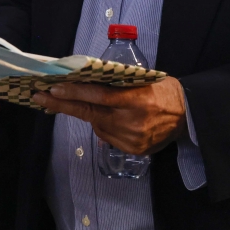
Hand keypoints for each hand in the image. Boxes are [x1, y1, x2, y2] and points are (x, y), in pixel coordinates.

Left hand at [30, 78, 185, 154]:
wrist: (188, 115)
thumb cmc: (163, 90)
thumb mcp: (142, 80)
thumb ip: (117, 85)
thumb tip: (86, 85)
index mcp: (136, 100)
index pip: (99, 96)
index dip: (75, 92)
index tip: (53, 88)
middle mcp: (132, 122)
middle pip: (90, 113)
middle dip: (62, 104)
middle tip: (41, 97)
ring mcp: (132, 139)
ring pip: (97, 126)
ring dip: (92, 115)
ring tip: (104, 106)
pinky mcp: (133, 150)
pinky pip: (108, 137)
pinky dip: (106, 126)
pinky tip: (116, 119)